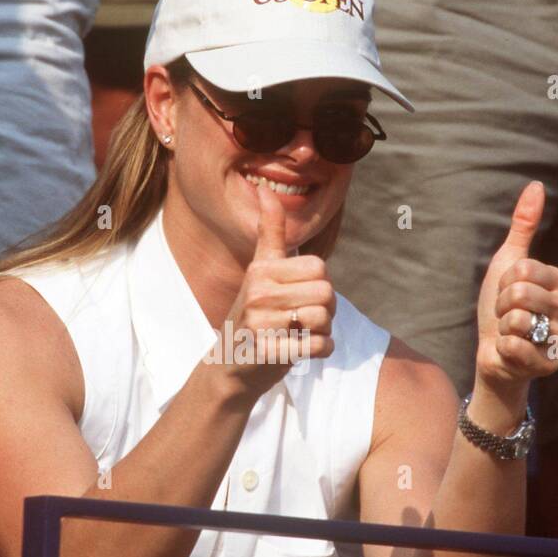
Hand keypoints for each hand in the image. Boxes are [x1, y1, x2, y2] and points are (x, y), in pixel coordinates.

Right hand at [212, 184, 335, 398]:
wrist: (231, 366)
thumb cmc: (255, 315)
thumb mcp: (259, 271)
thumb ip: (269, 232)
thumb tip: (267, 190)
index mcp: (260, 270)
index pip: (320, 268)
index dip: (320, 284)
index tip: (302, 296)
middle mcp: (258, 293)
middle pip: (326, 293)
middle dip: (326, 310)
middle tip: (304, 320)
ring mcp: (261, 324)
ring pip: (324, 319)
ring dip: (323, 331)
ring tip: (302, 334)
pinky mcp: (270, 352)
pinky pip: (320, 346)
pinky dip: (321, 350)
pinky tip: (303, 350)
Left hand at [475, 181, 557, 392]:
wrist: (494, 354)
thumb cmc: (501, 307)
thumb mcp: (508, 262)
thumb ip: (523, 227)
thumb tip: (537, 184)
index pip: (523, 269)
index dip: (504, 282)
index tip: (507, 293)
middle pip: (521, 293)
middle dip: (502, 305)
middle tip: (507, 315)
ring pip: (519, 320)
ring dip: (503, 328)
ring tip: (511, 333)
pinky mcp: (551, 365)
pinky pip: (516, 347)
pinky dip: (503, 349)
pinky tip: (511, 352)